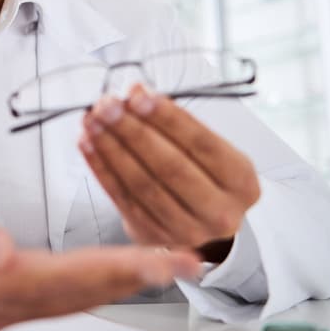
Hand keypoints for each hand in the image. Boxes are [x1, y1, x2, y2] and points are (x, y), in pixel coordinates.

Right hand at [0, 176, 200, 330]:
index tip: (149, 259)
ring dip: (123, 282)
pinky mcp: (12, 300)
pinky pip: (64, 297)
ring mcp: (5, 309)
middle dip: (132, 278)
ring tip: (168, 265)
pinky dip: (99, 283)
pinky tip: (124, 271)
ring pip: (74, 300)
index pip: (52, 280)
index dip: (104, 270)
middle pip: (74, 295)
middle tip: (183, 262)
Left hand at [78, 85, 260, 261]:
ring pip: (142, 184)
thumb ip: (174, 122)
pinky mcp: (154, 237)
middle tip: (107, 105)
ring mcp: (186, 230)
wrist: (202, 223)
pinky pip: (122, 198)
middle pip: (170, 166)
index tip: (138, 94)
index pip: (202, 143)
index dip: (167, 118)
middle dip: (133, 131)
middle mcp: (219, 211)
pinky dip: (102, 169)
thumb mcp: (207, 149)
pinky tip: (88, 144)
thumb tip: (135, 93)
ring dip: (112, 149)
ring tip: (92, 122)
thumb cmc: (204, 174)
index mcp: (241, 182)